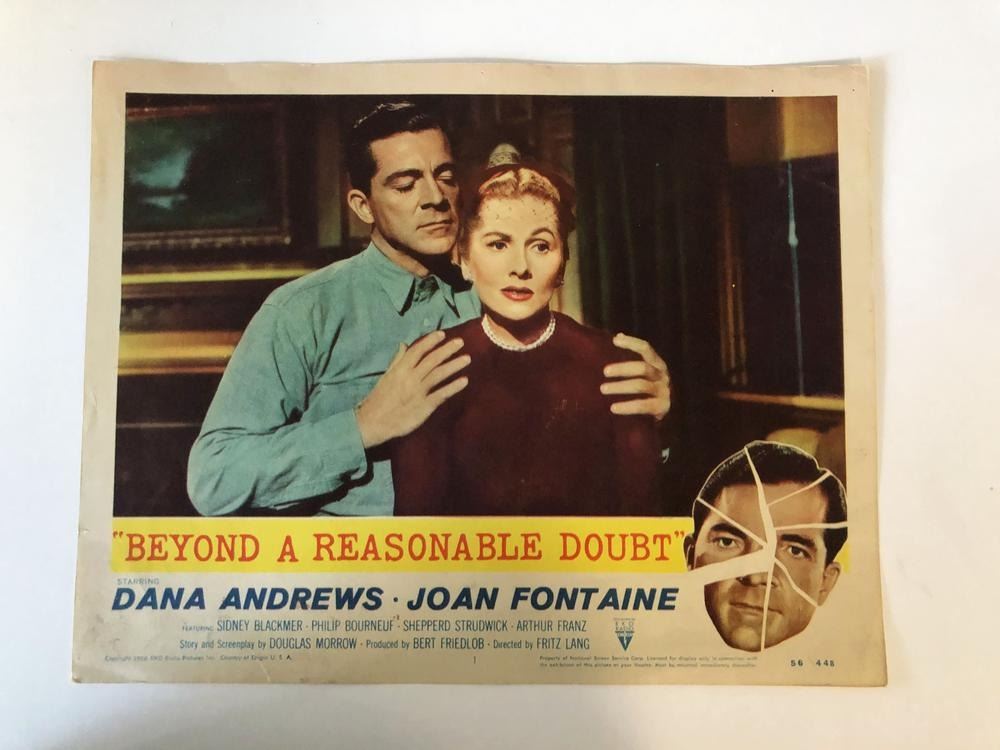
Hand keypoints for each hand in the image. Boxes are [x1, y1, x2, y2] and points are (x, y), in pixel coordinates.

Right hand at [355, 331, 469, 448]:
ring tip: (467, 359)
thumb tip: (404, 344)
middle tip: (460, 342)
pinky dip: (453, 387)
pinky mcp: (424, 406)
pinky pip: (441, 394)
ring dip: (453, 366)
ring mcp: (418, 392)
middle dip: (446, 350)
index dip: (430, 341)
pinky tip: (464, 381)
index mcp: (400, 369)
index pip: (417, 351)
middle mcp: (410, 378)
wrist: (373, 422)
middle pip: (431, 360)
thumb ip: (398, 360)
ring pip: (438, 375)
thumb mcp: (387, 376)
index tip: (442, 334)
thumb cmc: (379, 398)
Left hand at [601, 333, 671, 420]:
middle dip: (622, 369)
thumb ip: (632, 357)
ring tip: (603, 389)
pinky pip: (643, 406)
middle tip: (605, 372)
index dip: (631, 343)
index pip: (646, 349)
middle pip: (643, 368)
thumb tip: (618, 335)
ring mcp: (664, 392)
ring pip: (641, 386)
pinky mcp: (662, 407)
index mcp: (657, 364)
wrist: (666, 413)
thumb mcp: (643, 373)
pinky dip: (627, 407)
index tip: (615, 340)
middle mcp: (662, 376)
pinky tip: (613, 408)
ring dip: (620, 387)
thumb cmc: (649, 390)